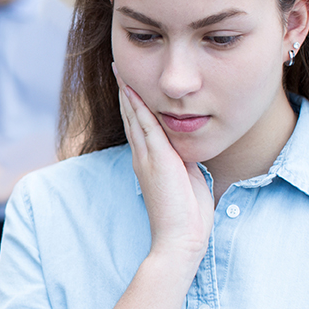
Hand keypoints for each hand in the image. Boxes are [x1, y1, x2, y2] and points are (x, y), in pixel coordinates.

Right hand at [114, 64, 212, 264]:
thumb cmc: (187, 217)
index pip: (139, 127)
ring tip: (121, 72)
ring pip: (134, 118)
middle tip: (119, 69)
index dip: (134, 105)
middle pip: (131, 118)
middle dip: (126, 93)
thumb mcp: (188, 179)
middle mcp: (143, 158)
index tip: (131, 86)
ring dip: (128, 93)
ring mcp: (146, 158)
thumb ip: (184, 162)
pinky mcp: (156, 160)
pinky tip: (133, 90)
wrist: (180, 239)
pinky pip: (145, 127)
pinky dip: (138, 107)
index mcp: (150, 163)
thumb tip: (189, 148)